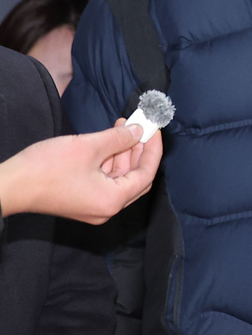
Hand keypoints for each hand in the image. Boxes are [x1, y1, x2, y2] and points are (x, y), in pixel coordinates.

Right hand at [0, 121, 160, 223]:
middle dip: (139, 150)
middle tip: (140, 126)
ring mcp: (93, 206)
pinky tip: (108, 140)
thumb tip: (137, 132)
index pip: (146, 174)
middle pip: (135, 178)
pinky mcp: (82, 200)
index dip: (153, 150)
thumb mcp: (88, 147)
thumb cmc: (45, 168)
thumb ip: (118, 139)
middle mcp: (107, 208)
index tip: (155, 130)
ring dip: (122, 152)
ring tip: (123, 126)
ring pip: (119, 177)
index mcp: (113, 200)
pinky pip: (104, 180)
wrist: (9, 185)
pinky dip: (108, 161)